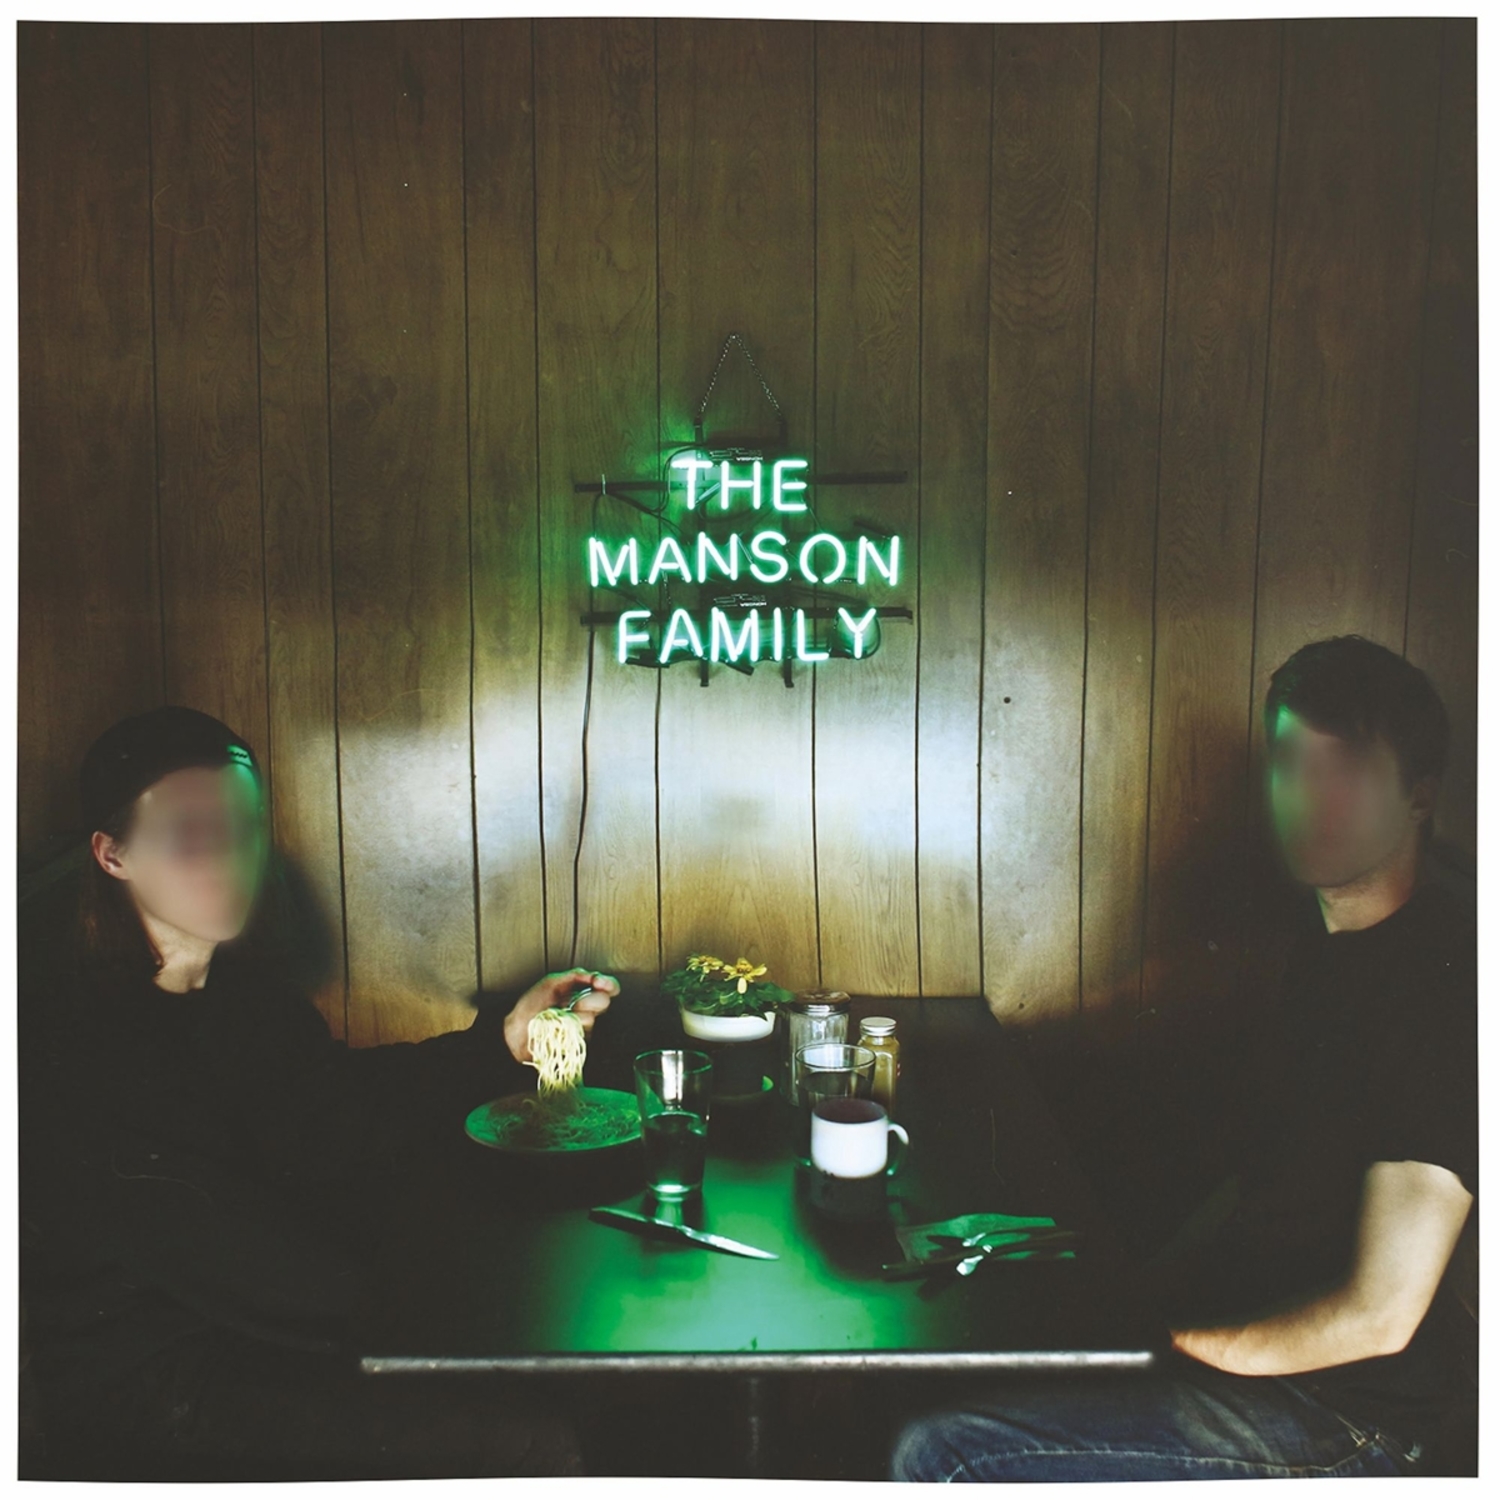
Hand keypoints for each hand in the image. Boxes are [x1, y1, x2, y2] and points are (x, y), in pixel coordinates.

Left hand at [503, 968, 619, 1063]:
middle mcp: (585, 1009)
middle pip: (603, 1002)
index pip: (607, 987)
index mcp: (581, 993)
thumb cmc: (531, 1007)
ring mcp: (582, 1027)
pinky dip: (568, 1029)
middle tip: (574, 1003)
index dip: (608, 984)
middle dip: (590, 999)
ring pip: (590, 1018)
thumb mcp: (551, 983)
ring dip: (573, 1015)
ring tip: (558, 1017)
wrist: (517, 1031)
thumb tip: (592, 974)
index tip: (600, 982)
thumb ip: (574, 976)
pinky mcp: (577, 1043)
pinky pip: (580, 1034)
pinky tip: (557, 1028)